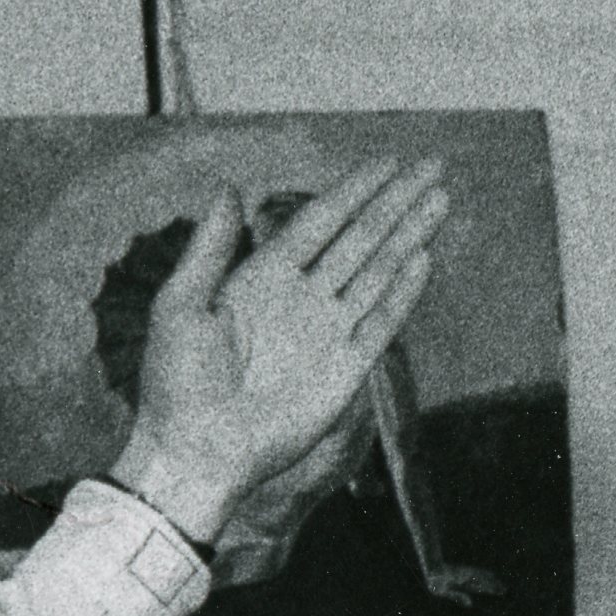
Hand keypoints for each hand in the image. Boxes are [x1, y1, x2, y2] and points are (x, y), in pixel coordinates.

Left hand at [103, 157, 453, 545]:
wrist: (197, 451)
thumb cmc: (176, 382)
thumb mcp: (180, 304)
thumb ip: (210, 247)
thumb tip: (229, 189)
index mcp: (262, 278)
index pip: (319, 222)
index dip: (353, 191)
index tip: (387, 164)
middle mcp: (302, 299)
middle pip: (360, 239)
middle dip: (395, 203)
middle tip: (431, 168)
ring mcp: (327, 333)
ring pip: (379, 272)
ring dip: (409, 237)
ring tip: (440, 202)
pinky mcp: (345, 370)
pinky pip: (381, 322)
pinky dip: (404, 292)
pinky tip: (423, 259)